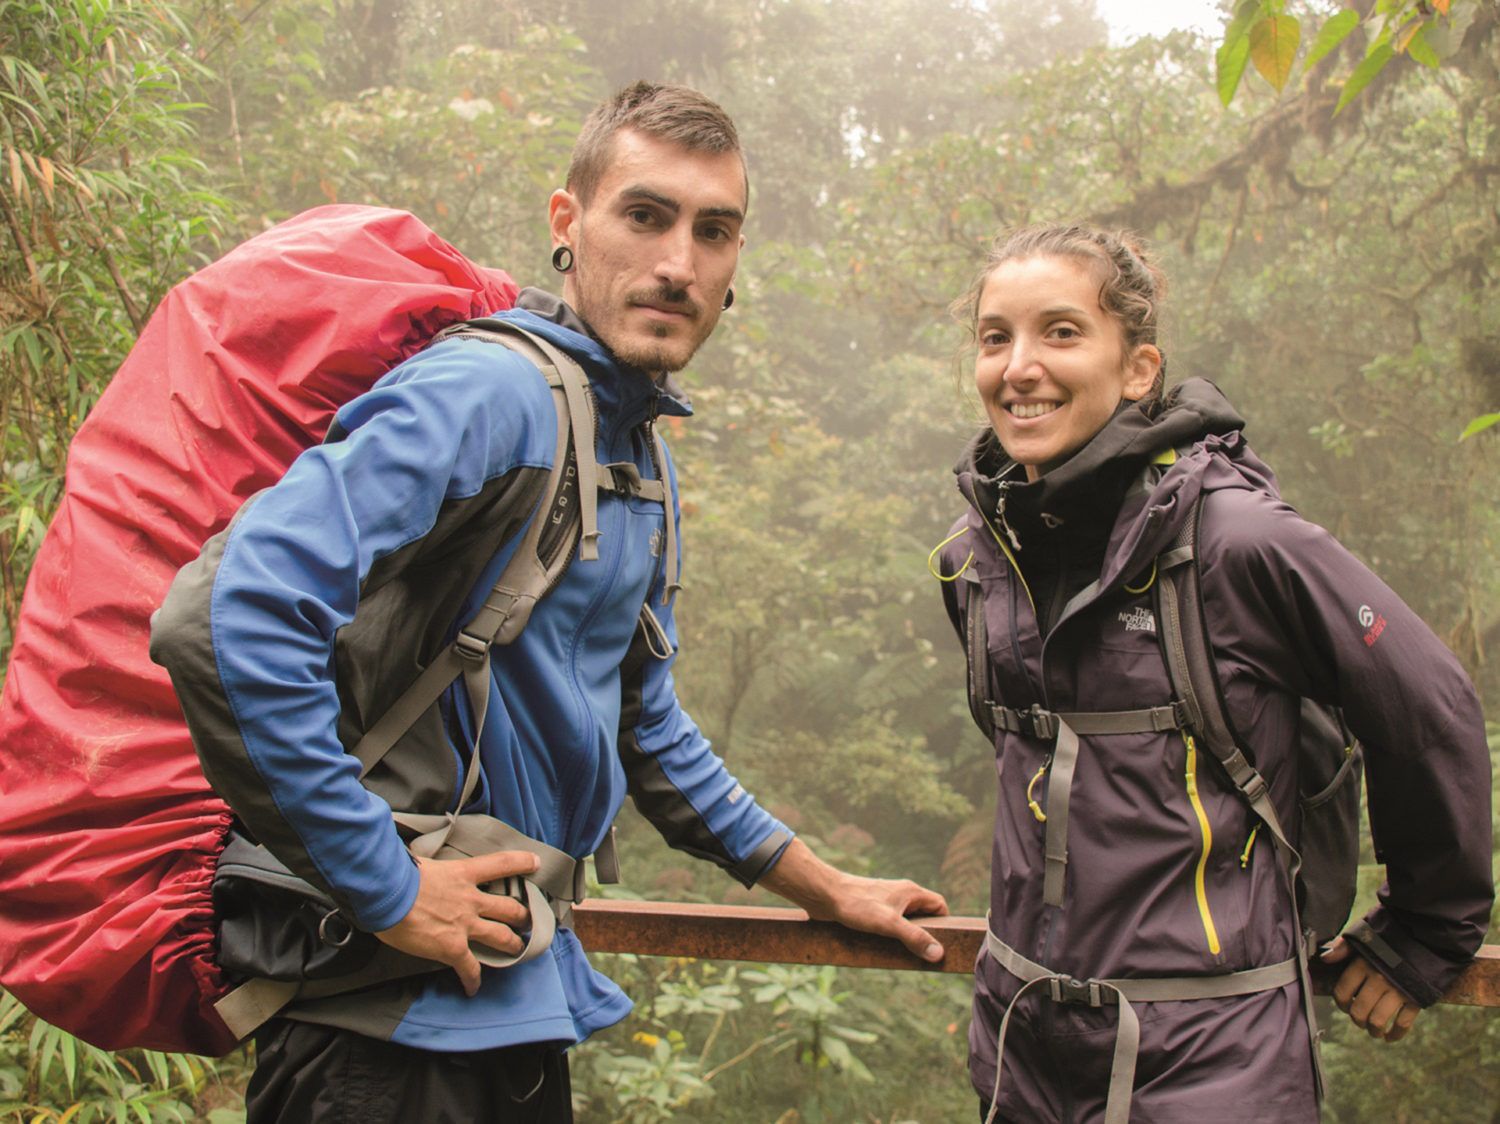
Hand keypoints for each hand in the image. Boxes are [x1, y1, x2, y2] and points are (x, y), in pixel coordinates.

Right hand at [375, 850, 540, 996]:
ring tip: (517, 950)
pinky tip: (472, 988)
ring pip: (500, 936)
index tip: (535, 862)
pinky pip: (470, 968)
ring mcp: (465, 924)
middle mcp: (471, 899)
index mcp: (463, 874)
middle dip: (521, 916)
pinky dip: (473, 980)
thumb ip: (431, 868)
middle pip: (508, 908)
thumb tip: (420, 866)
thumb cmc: (397, 874)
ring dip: (511, 944)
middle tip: (526, 919)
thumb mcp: (421, 862)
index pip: (501, 863)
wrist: (388, 894)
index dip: (522, 862)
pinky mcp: (453, 947)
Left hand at [759, 839, 949, 962]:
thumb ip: (914, 938)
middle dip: (924, 934)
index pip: (939, 904)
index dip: (944, 923)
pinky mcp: (870, 910)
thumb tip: (938, 953)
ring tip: (902, 956)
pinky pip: (887, 924)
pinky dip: (889, 937)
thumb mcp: (889, 924)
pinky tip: (882, 950)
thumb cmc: (856, 905)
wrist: (823, 894)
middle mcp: (900, 895)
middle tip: (922, 955)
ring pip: (904, 921)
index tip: (940, 943)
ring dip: (904, 937)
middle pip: (923, 915)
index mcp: (910, 892)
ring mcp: (884, 902)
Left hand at [1321, 936, 1419, 1041]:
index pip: (1342, 992)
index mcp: (1363, 964)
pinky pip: (1403, 1023)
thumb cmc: (1390, 938)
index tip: (1345, 1006)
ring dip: (1374, 1030)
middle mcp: (1379, 979)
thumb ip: (1344, 946)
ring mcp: (1398, 990)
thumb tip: (1325, 958)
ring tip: (1374, 1031)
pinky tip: (1390, 1037)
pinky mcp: (1416, 999)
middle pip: (1359, 1011)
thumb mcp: (1364, 935)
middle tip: (1360, 1021)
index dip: (1341, 1004)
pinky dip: (1396, 1034)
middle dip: (1357, 1021)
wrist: (1426, 939)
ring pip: (1378, 1021)